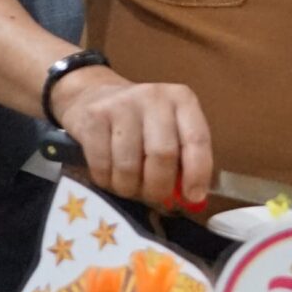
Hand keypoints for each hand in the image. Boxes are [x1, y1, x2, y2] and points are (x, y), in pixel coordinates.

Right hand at [52, 68, 213, 208]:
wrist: (94, 95)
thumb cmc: (140, 123)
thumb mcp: (169, 130)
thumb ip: (183, 159)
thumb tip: (191, 197)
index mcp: (182, 99)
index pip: (197, 139)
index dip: (197, 173)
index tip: (192, 196)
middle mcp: (154, 97)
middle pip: (162, 155)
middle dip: (158, 187)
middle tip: (153, 196)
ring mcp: (121, 104)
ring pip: (129, 166)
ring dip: (129, 187)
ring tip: (128, 184)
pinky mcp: (94, 116)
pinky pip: (102, 165)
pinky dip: (106, 181)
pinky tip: (109, 173)